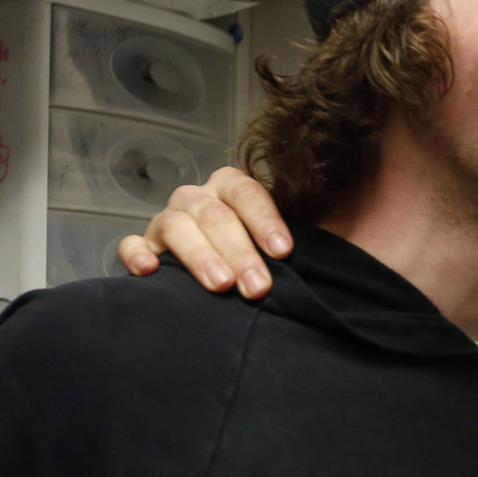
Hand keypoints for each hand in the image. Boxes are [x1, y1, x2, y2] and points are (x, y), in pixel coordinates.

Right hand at [116, 165, 292, 297]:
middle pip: (215, 214)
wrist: (228, 276)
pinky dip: (137, 255)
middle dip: (239, 251)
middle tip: (258, 287)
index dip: (265, 220)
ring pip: (176, 226)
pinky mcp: (143, 248)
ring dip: (199, 255)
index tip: (284, 253)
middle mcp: (198, 200)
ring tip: (221, 285)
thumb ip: (296, 240)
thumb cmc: (261, 258)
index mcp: (231, 189)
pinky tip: (150, 272)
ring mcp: (167, 221)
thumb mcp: (282, 243)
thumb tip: (346, 246)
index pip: (246, 192)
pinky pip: (131, 245)